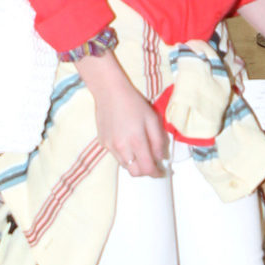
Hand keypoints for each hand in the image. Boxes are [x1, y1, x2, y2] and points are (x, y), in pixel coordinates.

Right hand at [77, 52, 168, 176]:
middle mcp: (122, 148)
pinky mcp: (103, 143)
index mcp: (136, 141)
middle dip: (145, 171)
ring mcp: (110, 146)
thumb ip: (158, 140)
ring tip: (141, 151)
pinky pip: (116, 156)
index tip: (161, 171)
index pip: (147, 168)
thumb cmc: (133, 102)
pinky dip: (125, 155)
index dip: (156, 173)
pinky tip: (128, 141)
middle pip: (135, 172)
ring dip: (135, 163)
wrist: (109, 92)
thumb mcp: (152, 119)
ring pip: (125, 165)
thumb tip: (160, 157)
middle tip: (153, 163)